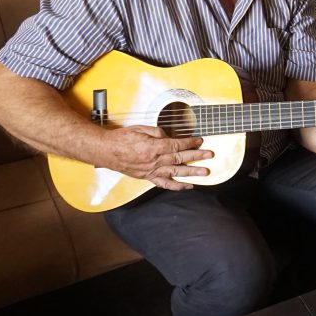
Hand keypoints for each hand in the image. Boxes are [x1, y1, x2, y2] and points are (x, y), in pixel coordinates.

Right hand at [98, 125, 213, 189]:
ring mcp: (151, 171)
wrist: (106, 151)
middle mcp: (154, 160)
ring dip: (192, 172)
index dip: (189, 143)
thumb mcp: (140, 129)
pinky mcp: (148, 177)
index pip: (176, 145)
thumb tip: (169, 136)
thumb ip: (157, 133)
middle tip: (210, 155)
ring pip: (176, 172)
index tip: (199, 140)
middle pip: (179, 158)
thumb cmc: (121, 139)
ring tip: (205, 172)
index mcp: (153, 147)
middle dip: (196, 156)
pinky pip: (165, 184)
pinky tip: (188, 186)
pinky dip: (177, 186)